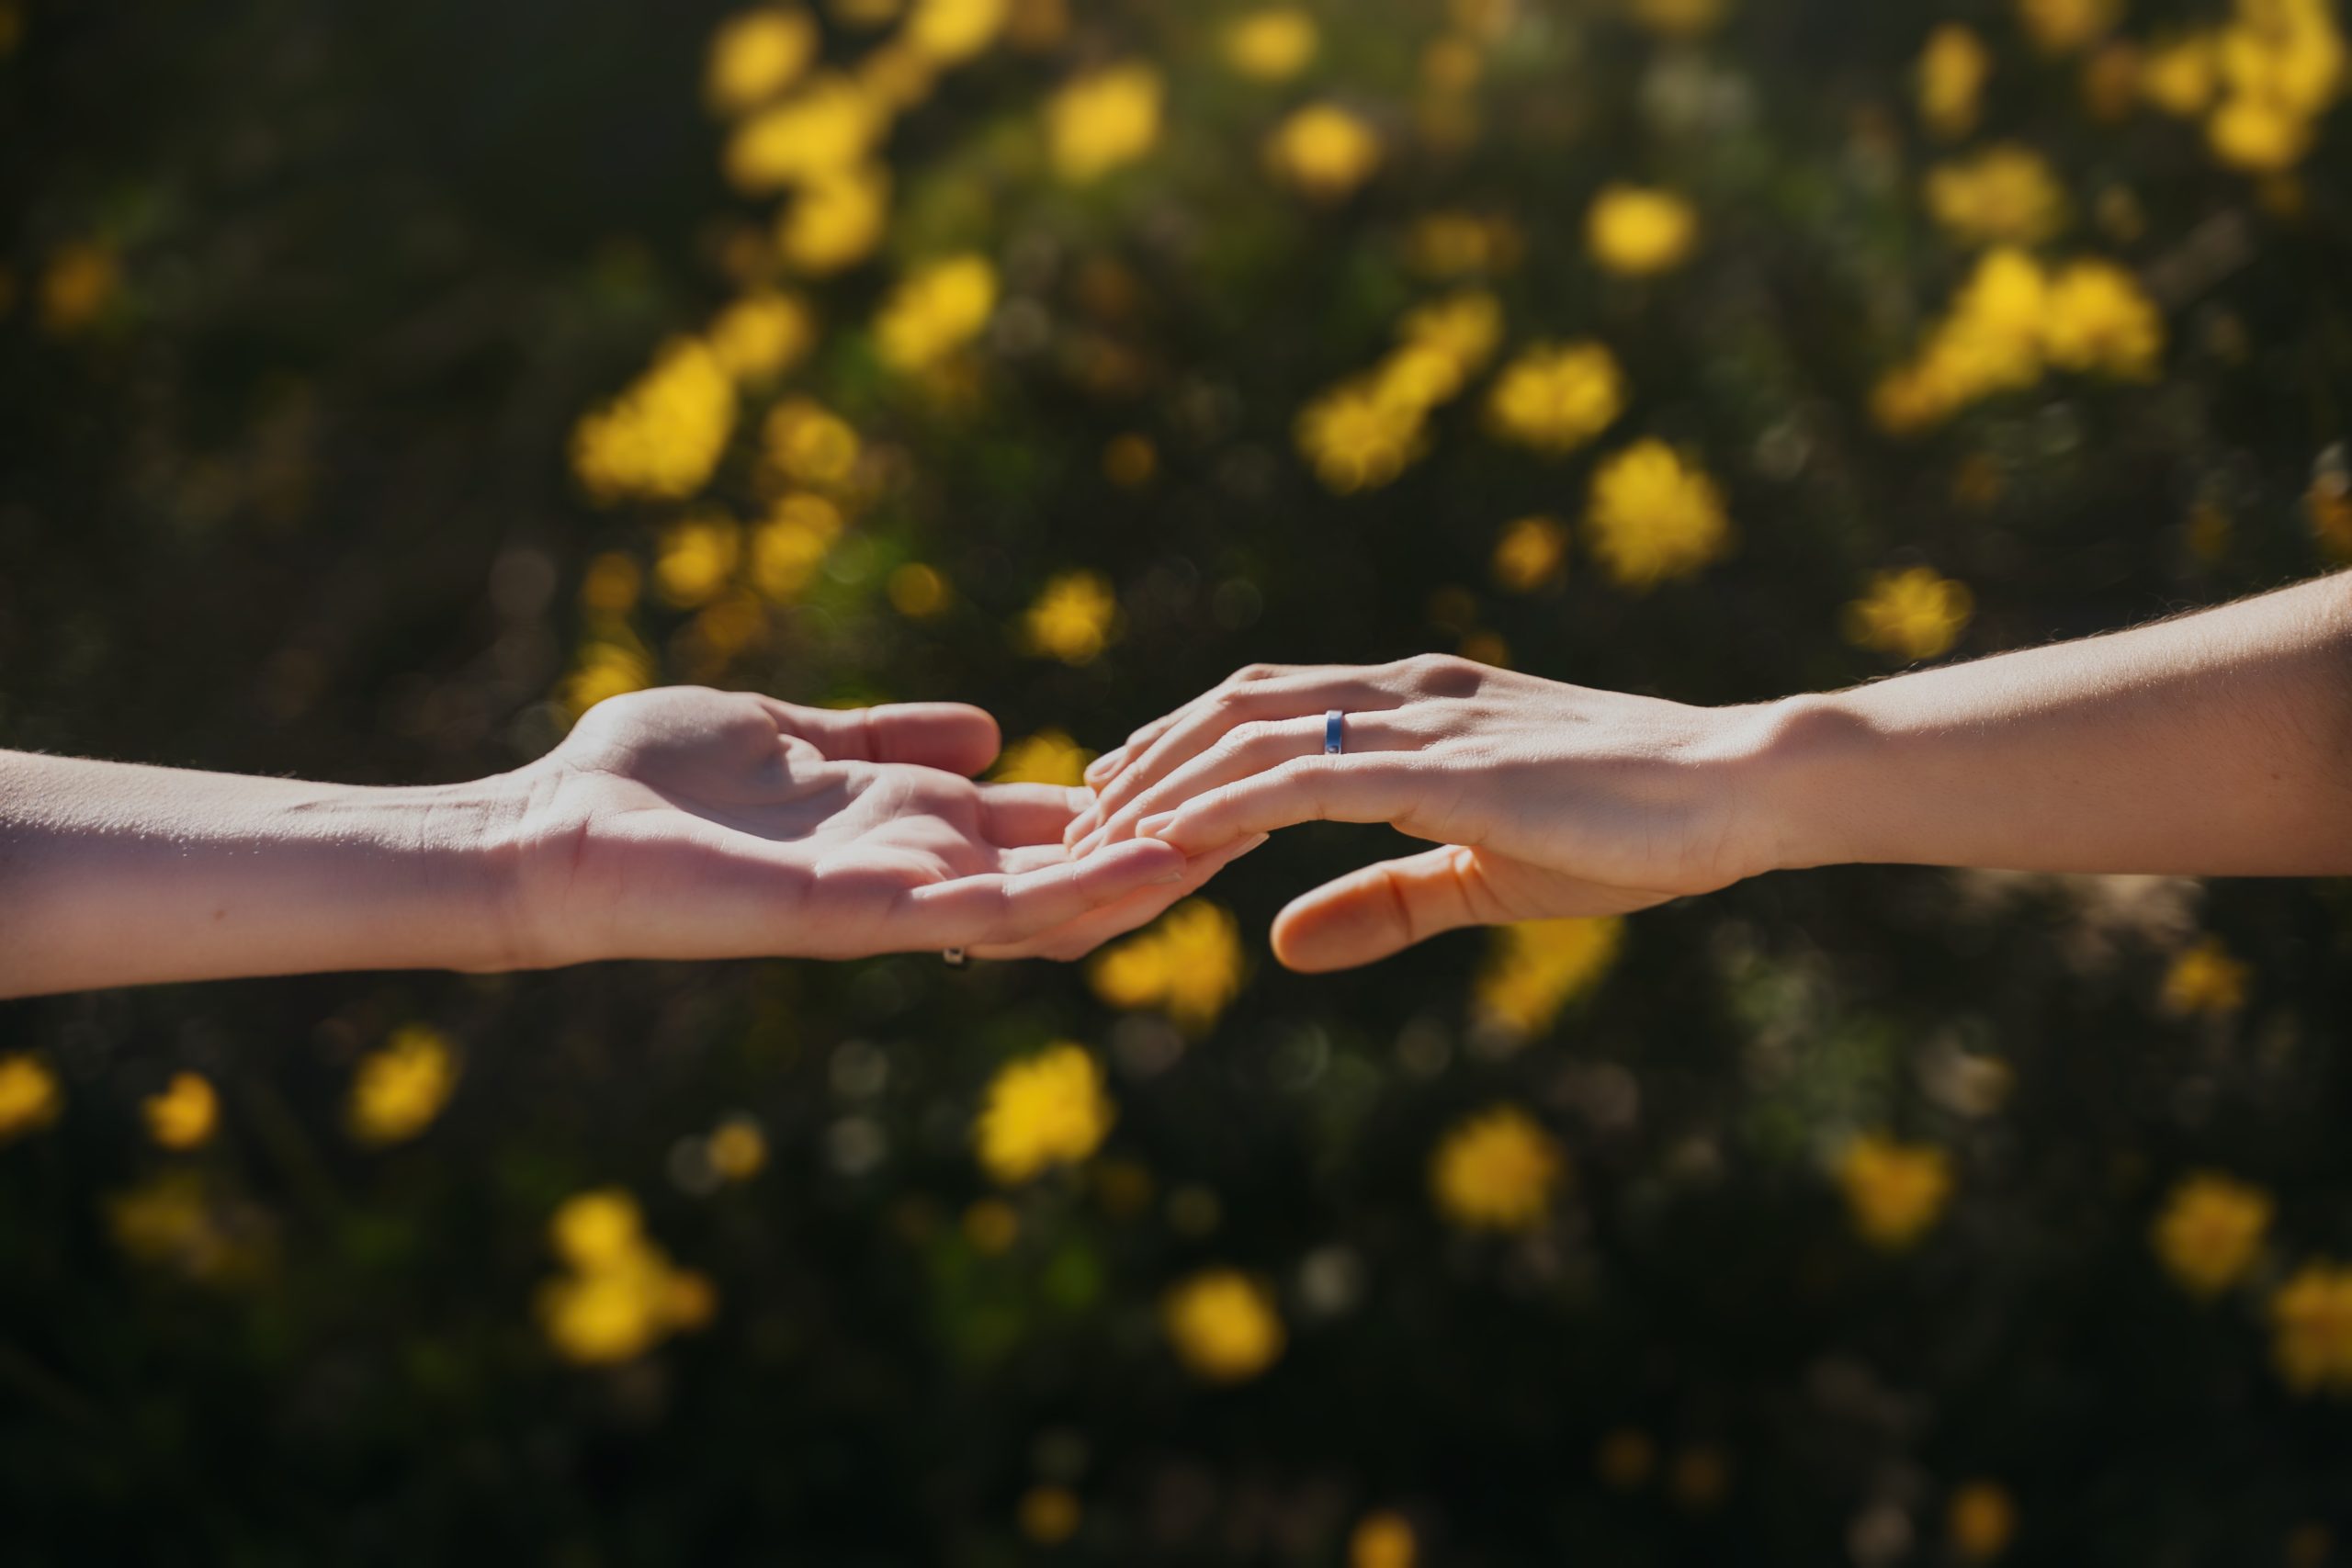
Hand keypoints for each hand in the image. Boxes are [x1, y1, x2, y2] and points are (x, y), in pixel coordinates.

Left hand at [504, 687, 1228, 966]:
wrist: (547, 834)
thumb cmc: (644, 782)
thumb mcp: (789, 733)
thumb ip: (885, 736)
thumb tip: (990, 729)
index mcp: (903, 825)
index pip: (1040, 831)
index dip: (1123, 812)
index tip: (1211, 784)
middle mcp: (909, 871)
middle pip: (1060, 875)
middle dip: (1150, 852)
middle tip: (1253, 820)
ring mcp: (885, 899)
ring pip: (1039, 907)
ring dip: (1131, 882)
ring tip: (1223, 846)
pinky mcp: (847, 914)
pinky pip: (972, 912)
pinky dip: (1059, 895)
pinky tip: (1135, 867)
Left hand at [1062, 656, 1786, 971]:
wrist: (1733, 791)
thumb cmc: (1630, 831)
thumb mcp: (1481, 878)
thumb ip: (1380, 906)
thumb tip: (1280, 947)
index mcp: (1413, 708)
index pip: (1266, 708)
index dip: (1185, 748)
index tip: (1123, 797)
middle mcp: (1402, 694)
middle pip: (1234, 707)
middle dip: (1148, 758)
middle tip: (1081, 816)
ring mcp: (1417, 722)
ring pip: (1249, 736)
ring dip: (1162, 784)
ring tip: (1098, 836)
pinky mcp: (1436, 766)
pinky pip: (1297, 781)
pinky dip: (1221, 809)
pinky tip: (1170, 843)